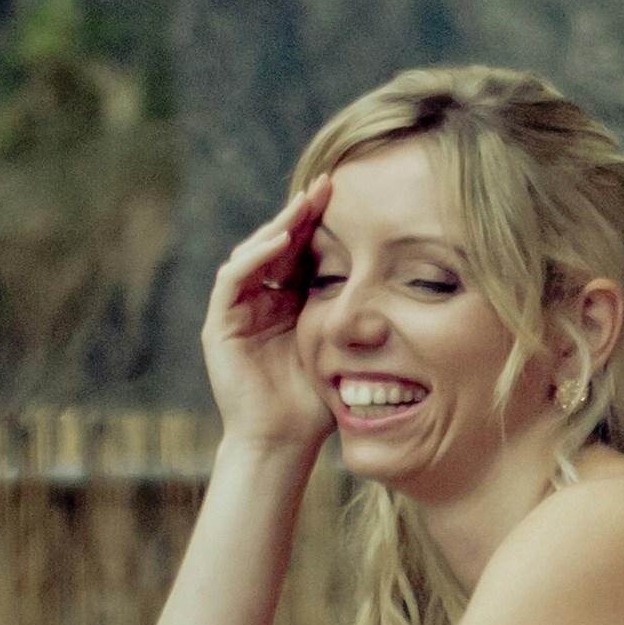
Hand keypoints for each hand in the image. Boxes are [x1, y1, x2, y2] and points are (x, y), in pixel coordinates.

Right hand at [199, 181, 337, 452]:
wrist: (285, 440)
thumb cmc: (318, 402)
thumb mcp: (344, 347)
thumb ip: (356, 316)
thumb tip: (404, 286)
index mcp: (289, 303)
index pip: (302, 251)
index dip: (321, 223)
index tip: (350, 195)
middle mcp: (260, 300)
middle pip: (278, 244)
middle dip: (301, 213)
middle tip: (327, 184)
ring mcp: (237, 311)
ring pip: (253, 253)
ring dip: (278, 227)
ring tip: (304, 204)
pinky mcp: (219, 325)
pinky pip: (233, 280)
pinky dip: (255, 258)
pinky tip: (280, 242)